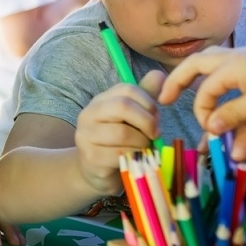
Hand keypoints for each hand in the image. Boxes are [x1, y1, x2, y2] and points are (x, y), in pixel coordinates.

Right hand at [74, 71, 162, 195]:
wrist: (95, 171)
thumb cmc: (117, 142)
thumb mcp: (131, 117)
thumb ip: (144, 97)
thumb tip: (159, 74)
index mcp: (100, 101)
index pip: (127, 89)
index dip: (148, 102)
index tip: (156, 117)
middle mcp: (88, 114)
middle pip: (122, 106)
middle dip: (146, 121)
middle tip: (155, 134)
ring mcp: (86, 136)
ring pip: (123, 132)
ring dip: (142, 142)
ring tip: (145, 148)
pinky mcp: (91, 157)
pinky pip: (120, 154)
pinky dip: (135, 156)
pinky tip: (137, 158)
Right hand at [162, 47, 245, 144]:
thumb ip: (231, 115)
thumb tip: (209, 127)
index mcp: (233, 65)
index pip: (204, 89)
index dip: (202, 112)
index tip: (210, 131)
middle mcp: (234, 55)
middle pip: (195, 63)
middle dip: (177, 81)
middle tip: (164, 99)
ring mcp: (244, 55)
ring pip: (207, 59)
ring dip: (191, 73)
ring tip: (180, 88)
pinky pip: (219, 62)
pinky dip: (207, 73)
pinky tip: (208, 84)